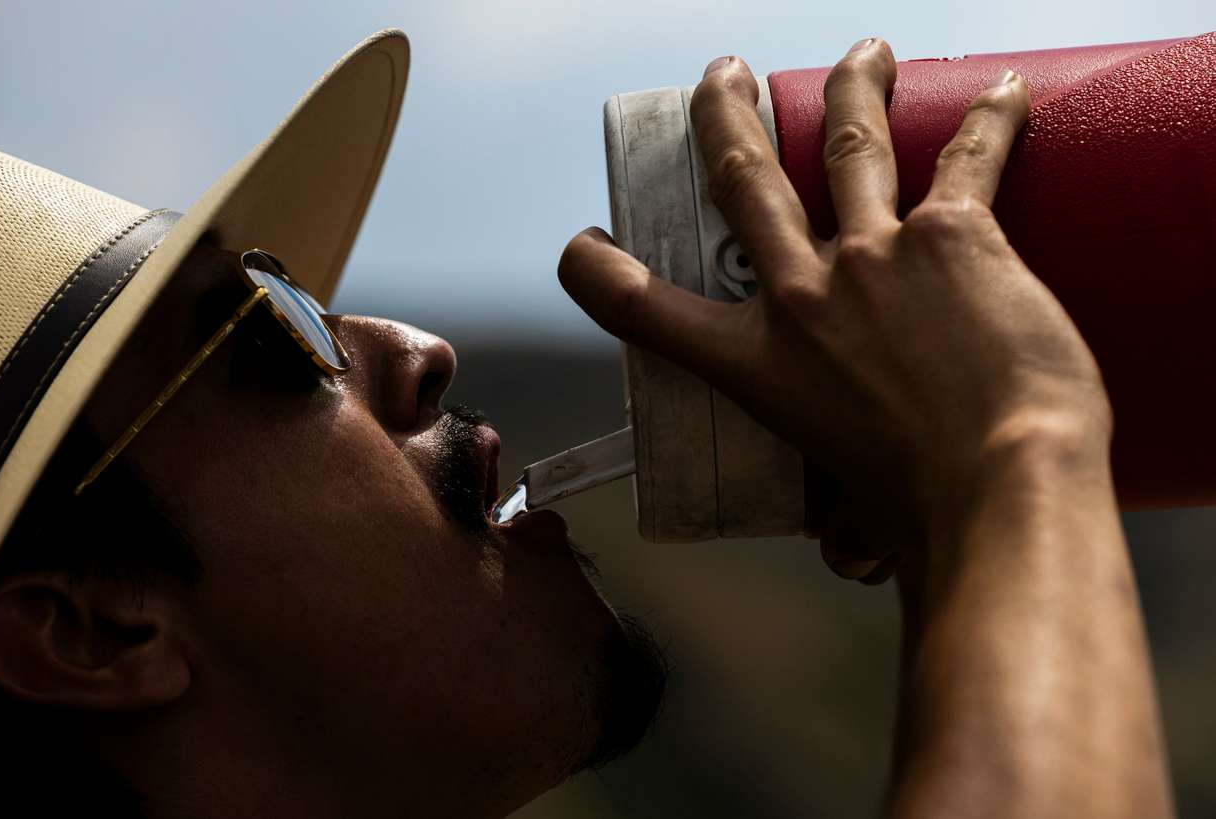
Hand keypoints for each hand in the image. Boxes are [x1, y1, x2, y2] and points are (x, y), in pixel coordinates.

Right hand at [559, 39, 1111, 559]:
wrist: (1000, 492)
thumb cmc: (925, 520)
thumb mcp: (845, 514)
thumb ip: (837, 519)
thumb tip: (852, 550)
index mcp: (756, 365)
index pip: (642, 308)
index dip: (598, 271)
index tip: (584, 248)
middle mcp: (801, 296)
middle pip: (743, 183)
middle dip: (725, 120)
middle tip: (723, 79)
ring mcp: (873, 255)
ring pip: (848, 143)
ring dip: (851, 87)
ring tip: (861, 55)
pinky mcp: (953, 236)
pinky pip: (970, 155)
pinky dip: (993, 118)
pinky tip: (1005, 88)